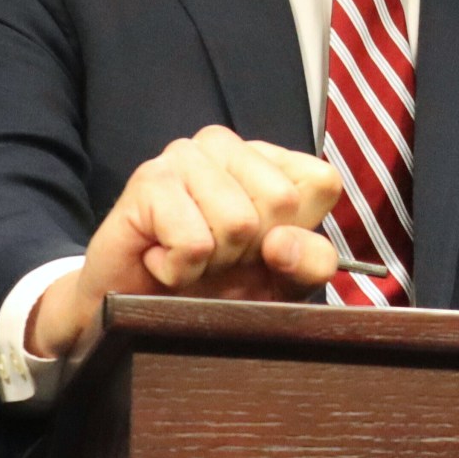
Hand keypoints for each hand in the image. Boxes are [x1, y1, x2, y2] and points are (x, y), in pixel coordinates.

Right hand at [26, 126, 342, 360]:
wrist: (136, 311)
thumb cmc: (212, 288)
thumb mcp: (281, 282)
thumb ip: (310, 262)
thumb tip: (285, 242)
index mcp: (268, 160)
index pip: (322, 182)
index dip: (298, 233)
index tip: (263, 249)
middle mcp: (227, 146)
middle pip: (281, 201)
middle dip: (252, 249)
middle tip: (217, 256)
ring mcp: (185, 156)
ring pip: (238, 222)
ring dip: (213, 262)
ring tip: (188, 257)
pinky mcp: (149, 180)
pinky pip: (194, 242)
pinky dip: (180, 270)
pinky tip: (161, 260)